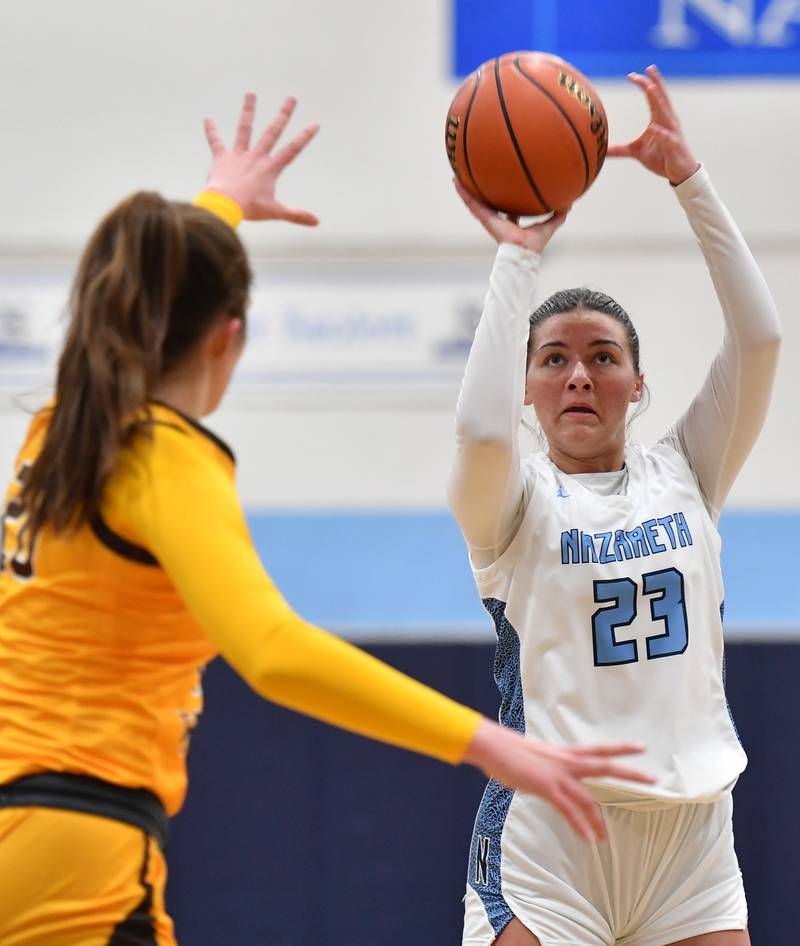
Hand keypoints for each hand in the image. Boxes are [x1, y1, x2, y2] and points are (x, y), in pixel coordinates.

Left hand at [203, 93, 319, 224]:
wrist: (225, 205)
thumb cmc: (250, 209)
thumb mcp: (276, 212)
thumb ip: (297, 215)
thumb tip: (317, 222)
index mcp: (270, 169)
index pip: (292, 150)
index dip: (305, 136)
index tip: (315, 123)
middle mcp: (256, 157)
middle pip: (272, 132)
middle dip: (283, 114)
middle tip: (291, 98)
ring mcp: (238, 156)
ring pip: (244, 129)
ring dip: (248, 111)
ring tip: (250, 93)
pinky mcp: (221, 159)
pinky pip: (216, 142)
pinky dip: (211, 132)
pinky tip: (207, 119)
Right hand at [453, 178, 568, 254]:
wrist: (523, 252)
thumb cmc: (534, 245)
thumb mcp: (549, 226)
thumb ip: (558, 215)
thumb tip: (569, 204)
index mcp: (510, 222)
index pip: (505, 208)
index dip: (504, 198)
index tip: (501, 188)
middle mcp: (497, 219)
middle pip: (487, 203)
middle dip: (481, 191)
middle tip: (475, 179)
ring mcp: (489, 219)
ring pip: (474, 202)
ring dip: (465, 190)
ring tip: (457, 177)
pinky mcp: (485, 218)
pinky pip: (472, 203)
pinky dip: (463, 193)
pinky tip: (456, 181)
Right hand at [463, 718, 654, 841]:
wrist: (492, 746)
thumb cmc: (508, 750)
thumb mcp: (535, 756)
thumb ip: (548, 765)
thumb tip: (548, 772)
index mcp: (564, 753)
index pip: (599, 749)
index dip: (621, 748)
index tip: (641, 746)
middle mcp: (566, 762)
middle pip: (605, 766)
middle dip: (630, 773)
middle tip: (654, 778)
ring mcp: (557, 775)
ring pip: (586, 797)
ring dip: (598, 819)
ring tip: (606, 838)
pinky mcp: (546, 787)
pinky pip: (567, 810)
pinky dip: (578, 825)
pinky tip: (588, 839)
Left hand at [607, 65, 699, 185]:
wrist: (679, 172)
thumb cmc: (661, 159)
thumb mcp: (636, 152)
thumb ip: (620, 149)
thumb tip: (603, 149)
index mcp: (659, 119)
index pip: (652, 98)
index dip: (644, 85)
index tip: (632, 75)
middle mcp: (667, 121)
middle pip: (660, 98)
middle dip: (654, 83)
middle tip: (648, 68)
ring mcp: (672, 132)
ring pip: (665, 113)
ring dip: (658, 100)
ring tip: (650, 88)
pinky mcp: (673, 146)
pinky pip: (665, 138)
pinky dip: (660, 133)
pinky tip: (653, 127)